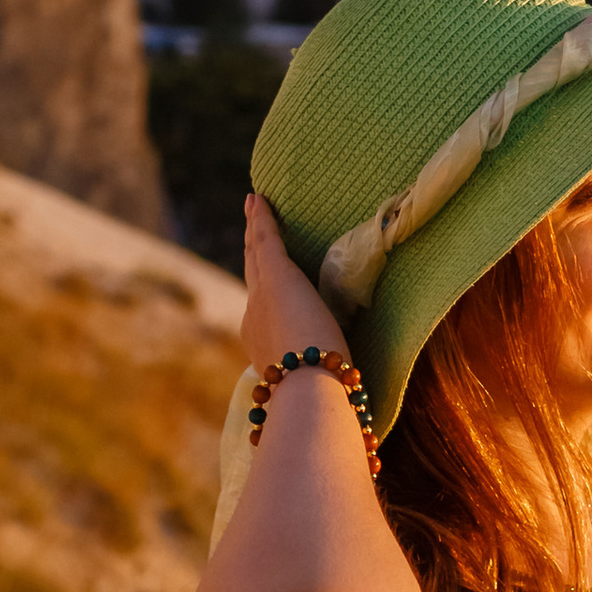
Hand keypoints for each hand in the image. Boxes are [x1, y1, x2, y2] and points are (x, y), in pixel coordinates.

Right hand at [243, 193, 347, 375]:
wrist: (307, 389)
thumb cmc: (319, 392)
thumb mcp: (316, 377)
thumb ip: (322, 367)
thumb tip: (341, 372)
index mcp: (261, 342)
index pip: (262, 307)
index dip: (262, 288)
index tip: (263, 277)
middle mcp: (253, 316)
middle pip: (253, 274)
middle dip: (252, 252)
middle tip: (251, 228)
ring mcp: (262, 295)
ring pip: (258, 255)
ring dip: (257, 229)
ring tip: (254, 207)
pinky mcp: (277, 277)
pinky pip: (267, 240)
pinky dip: (263, 219)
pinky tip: (259, 198)